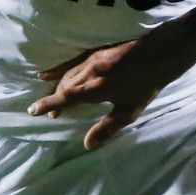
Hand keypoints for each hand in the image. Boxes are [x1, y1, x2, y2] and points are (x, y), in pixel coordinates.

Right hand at [28, 39, 180, 148]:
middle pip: (64, 87)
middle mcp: (90, 72)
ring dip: (58, 87)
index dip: (47, 105)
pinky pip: (72, 60)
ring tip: (54, 98)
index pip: (65, 98)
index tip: (32, 111)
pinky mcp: (96, 49)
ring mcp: (92, 58)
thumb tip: (87, 145)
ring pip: (68, 75)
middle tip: (54, 114)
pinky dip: (58, 68)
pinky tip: (47, 73)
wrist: (162, 52)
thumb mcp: (129, 110)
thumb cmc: (148, 84)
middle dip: (55, 100)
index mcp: (97, 88)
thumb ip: (107, 128)